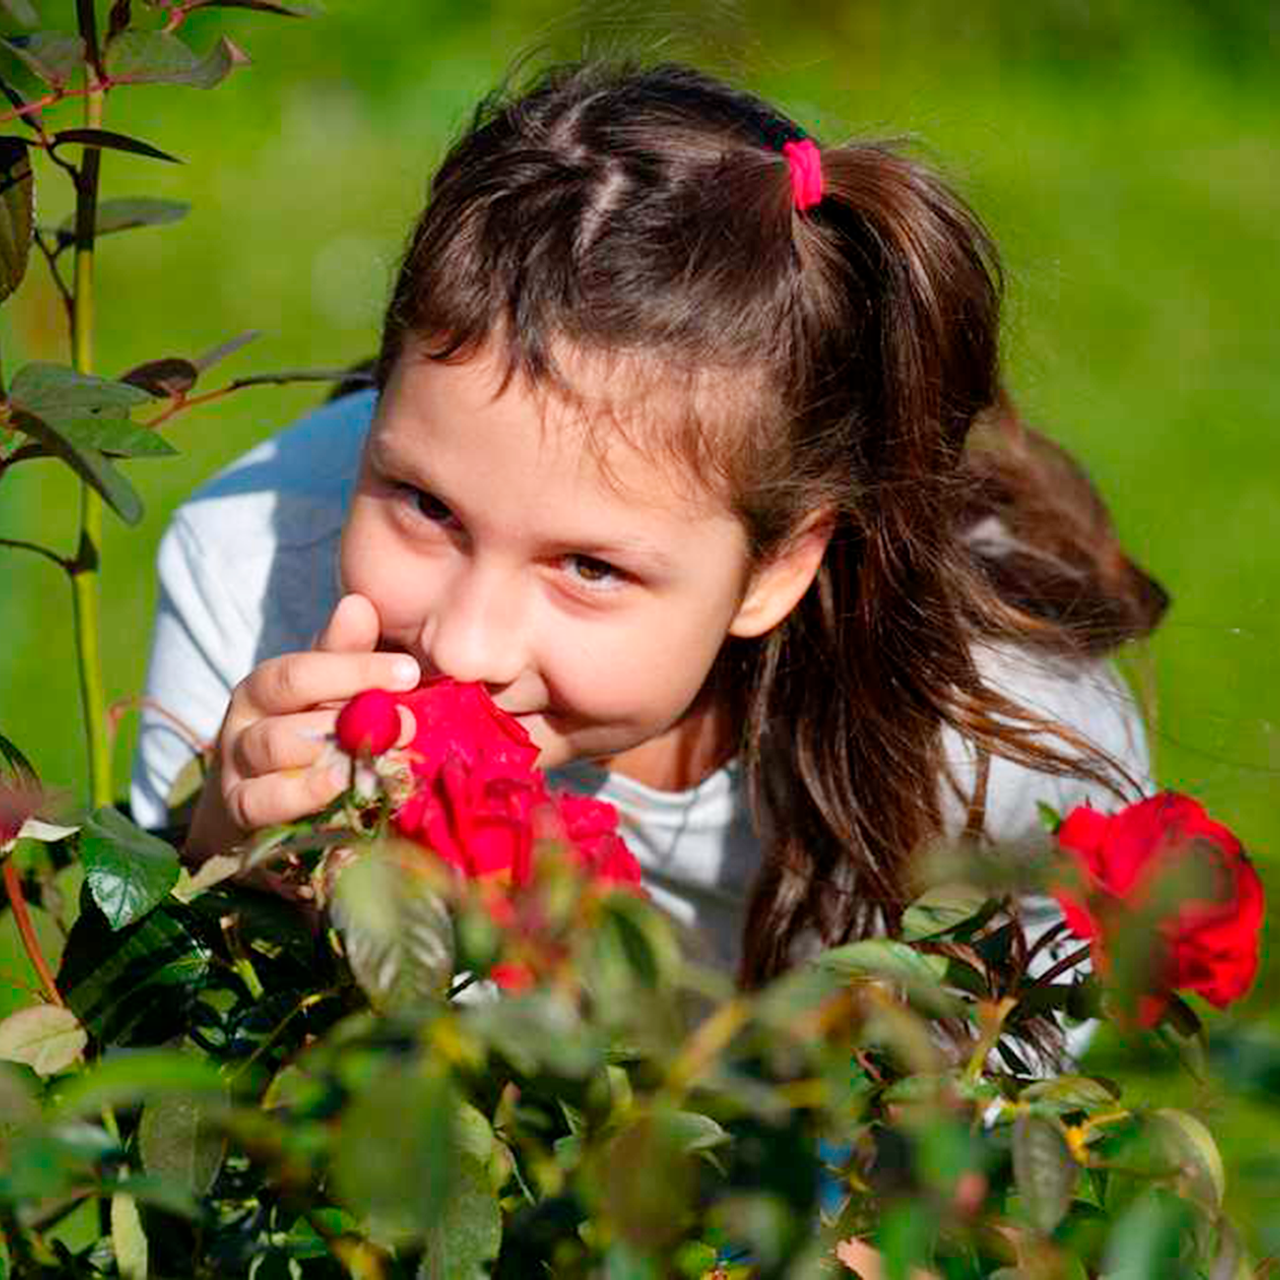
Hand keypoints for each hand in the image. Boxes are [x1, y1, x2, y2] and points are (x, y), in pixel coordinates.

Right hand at [185, 594, 418, 862]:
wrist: (265, 808)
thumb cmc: (308, 735)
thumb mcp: (326, 692)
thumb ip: (345, 654)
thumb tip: (359, 603)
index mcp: (264, 688)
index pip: (301, 671)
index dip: (355, 669)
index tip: (409, 672)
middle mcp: (243, 725)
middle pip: (288, 711)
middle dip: (350, 716)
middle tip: (405, 724)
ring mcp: (237, 770)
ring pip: (274, 751)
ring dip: (330, 752)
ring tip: (375, 756)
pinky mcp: (239, 813)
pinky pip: (263, 803)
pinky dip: (304, 796)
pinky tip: (342, 788)